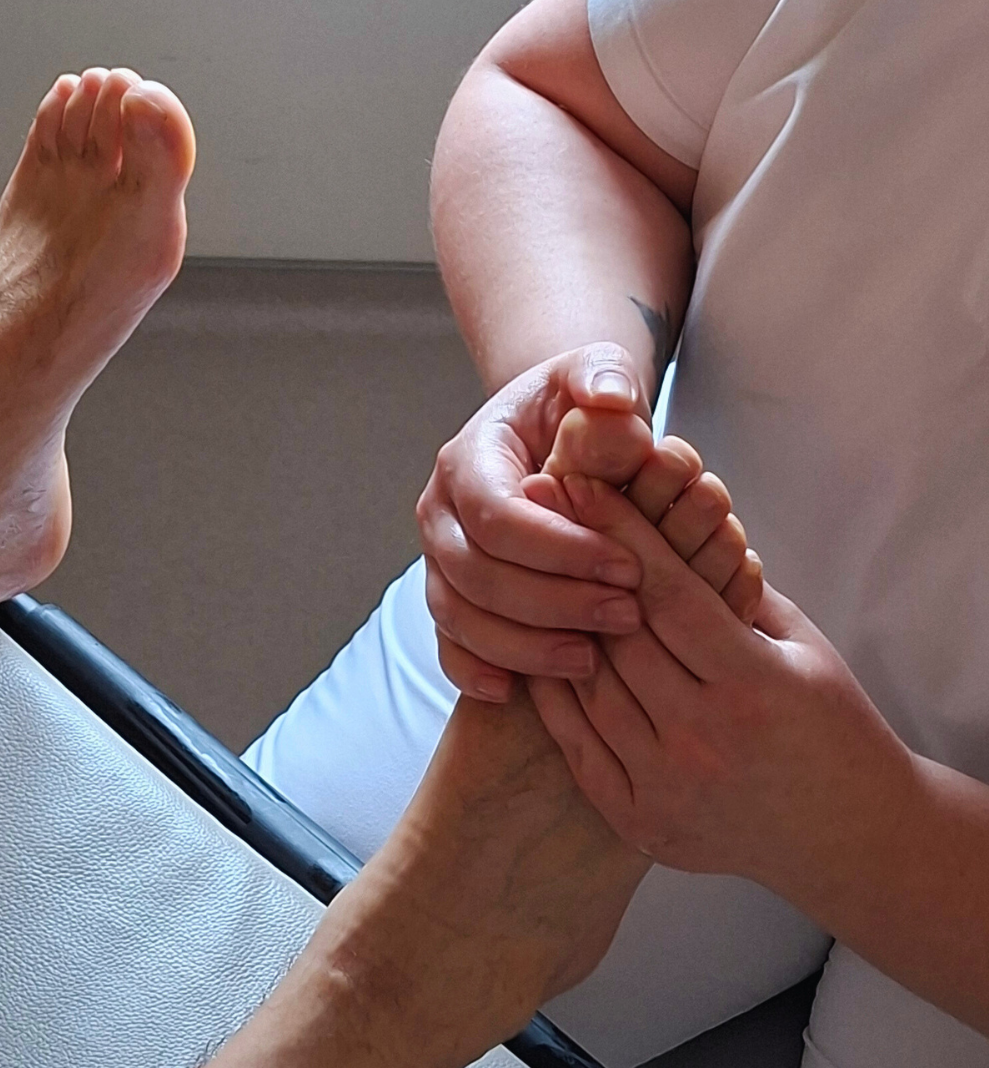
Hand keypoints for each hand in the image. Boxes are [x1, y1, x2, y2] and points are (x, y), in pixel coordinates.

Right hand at [416, 343, 653, 697]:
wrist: (552, 442)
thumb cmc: (581, 415)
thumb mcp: (597, 377)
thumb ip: (604, 378)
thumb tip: (608, 400)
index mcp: (469, 460)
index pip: (497, 514)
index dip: (559, 548)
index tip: (628, 566)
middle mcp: (440, 514)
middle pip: (476, 574)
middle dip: (552, 602)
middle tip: (626, 616)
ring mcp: (439, 563)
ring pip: (459, 618)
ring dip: (523, 645)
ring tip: (592, 659)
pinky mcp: (450, 601)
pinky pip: (448, 646)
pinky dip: (474, 670)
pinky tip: (516, 690)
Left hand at [528, 475, 917, 890]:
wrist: (845, 834)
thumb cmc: (830, 724)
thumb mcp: (801, 645)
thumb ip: (733, 592)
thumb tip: (660, 533)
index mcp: (754, 687)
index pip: (669, 594)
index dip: (619, 533)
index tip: (580, 482)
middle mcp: (704, 741)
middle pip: (619, 638)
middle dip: (573, 565)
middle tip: (537, 508)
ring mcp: (666, 788)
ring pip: (589, 688)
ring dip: (556, 626)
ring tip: (527, 573)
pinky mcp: (639, 822)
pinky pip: (578, 746)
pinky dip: (555, 695)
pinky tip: (538, 649)